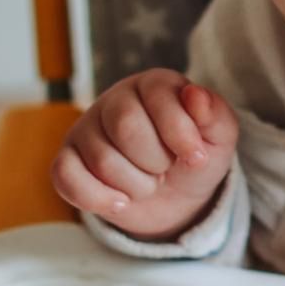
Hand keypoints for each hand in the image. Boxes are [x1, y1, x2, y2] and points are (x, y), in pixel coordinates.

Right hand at [51, 70, 238, 239]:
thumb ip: (214, 114)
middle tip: (165, 167)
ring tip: (147, 180)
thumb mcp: (219, 138)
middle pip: (126, 128)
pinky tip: (121, 201)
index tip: (196, 157)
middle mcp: (115, 100)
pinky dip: (99, 198)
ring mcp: (86, 130)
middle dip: (156, 161)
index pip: (157, 99)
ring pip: (102, 160)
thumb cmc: (194, 158)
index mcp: (154, 85)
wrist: (176, 198)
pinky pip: (66, 177)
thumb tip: (195, 95)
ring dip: (136, 185)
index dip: (180, 135)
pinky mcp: (67, 160)